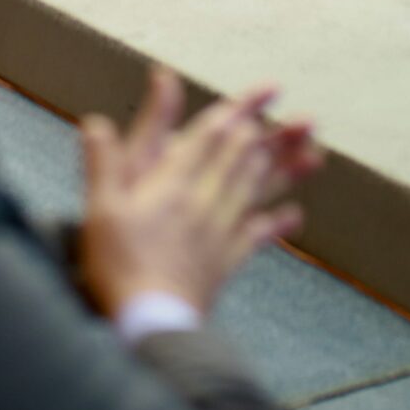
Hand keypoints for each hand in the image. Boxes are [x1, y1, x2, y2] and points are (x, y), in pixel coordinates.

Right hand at [78, 65, 320, 317]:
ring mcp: (220, 231)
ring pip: (259, 190)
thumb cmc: (119, 264)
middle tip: (305, 119)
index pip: (214, 133)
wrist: (150, 320)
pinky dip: (278, 223)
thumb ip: (103, 162)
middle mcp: (205, 199)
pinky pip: (258, 236)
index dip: (243, 108)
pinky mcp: (226, 261)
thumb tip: (96, 122)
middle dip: (276, 135)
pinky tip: (295, 215)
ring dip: (287, 170)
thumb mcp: (100, 208)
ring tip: (313, 154)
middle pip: (246, 158)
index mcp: (174, 182)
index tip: (271, 89)